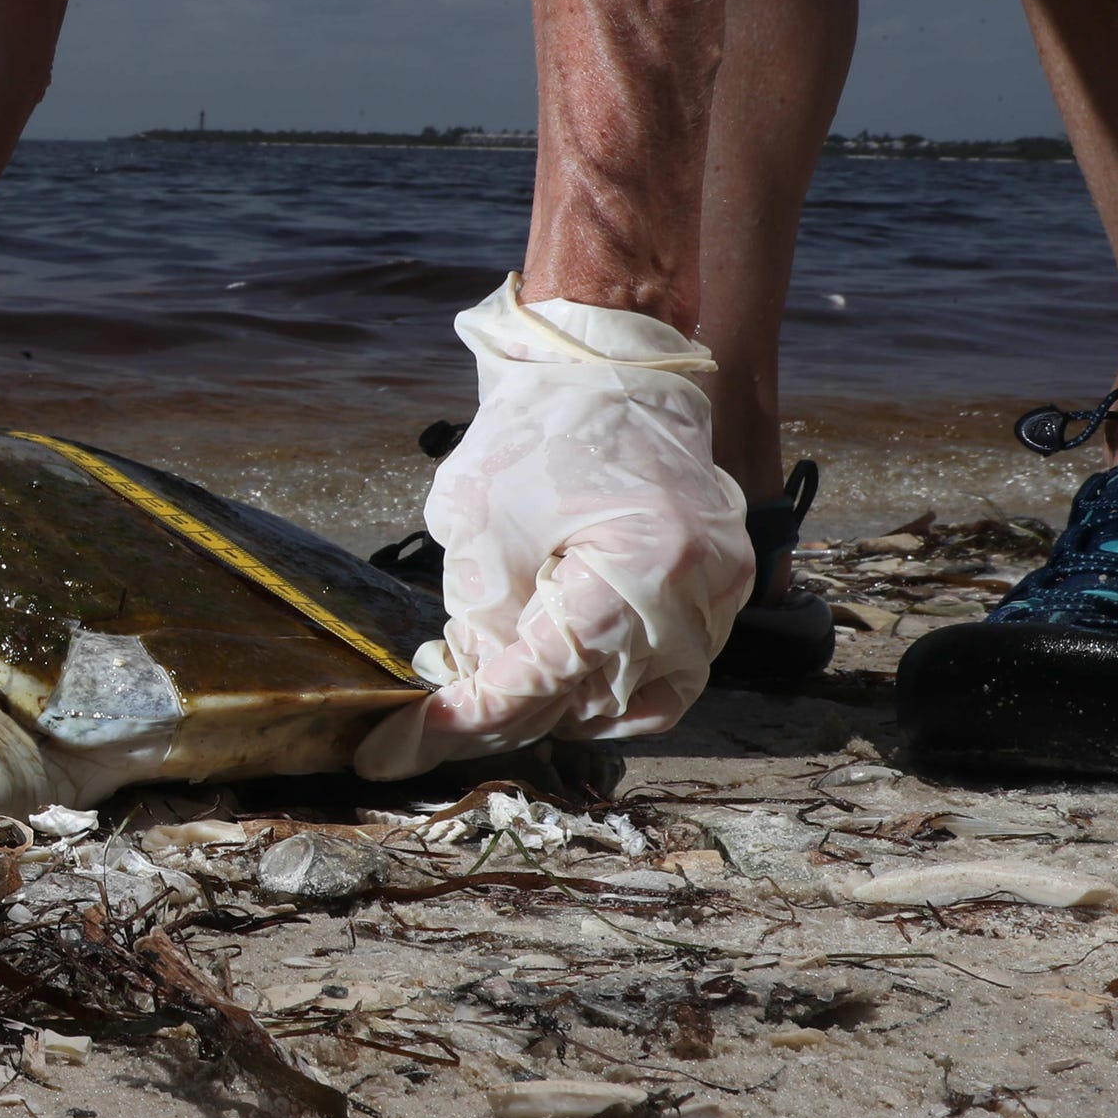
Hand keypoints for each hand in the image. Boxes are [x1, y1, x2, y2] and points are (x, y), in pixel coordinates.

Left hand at [356, 274, 751, 778]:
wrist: (608, 368)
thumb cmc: (540, 430)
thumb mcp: (478, 527)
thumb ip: (481, 623)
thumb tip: (476, 692)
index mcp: (641, 567)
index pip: (538, 678)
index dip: (460, 719)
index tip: (394, 749)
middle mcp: (698, 593)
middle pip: (585, 704)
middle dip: (506, 709)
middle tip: (439, 703)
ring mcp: (722, 596)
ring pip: (632, 706)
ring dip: (559, 702)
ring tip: (503, 668)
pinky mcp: (724, 592)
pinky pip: (667, 676)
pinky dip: (607, 682)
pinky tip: (556, 660)